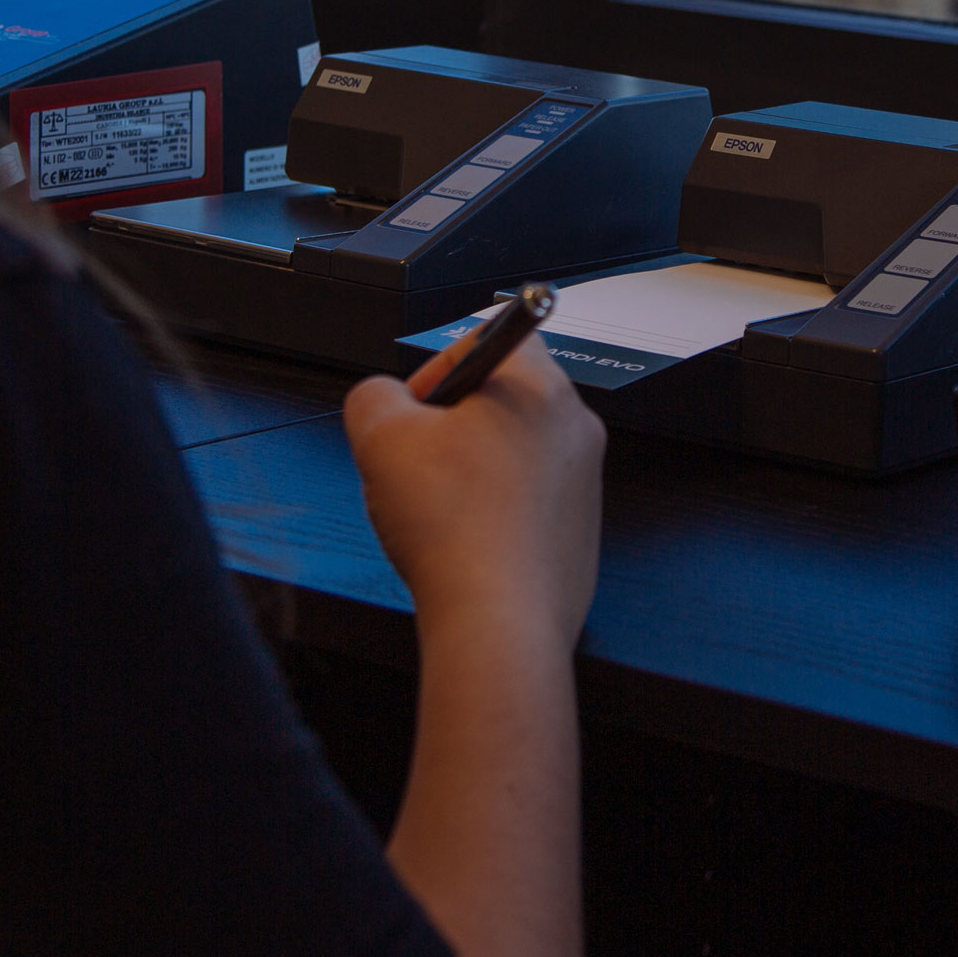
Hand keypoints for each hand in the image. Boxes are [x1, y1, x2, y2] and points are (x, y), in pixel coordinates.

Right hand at [343, 335, 604, 651]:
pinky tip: (466, 541)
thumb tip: (383, 399)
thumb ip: (373, 395)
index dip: (441, 366)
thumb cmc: (452, 529)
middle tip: (418, 462)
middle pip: (503, 399)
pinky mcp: (581, 530)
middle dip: (452, 423)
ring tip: (440, 510)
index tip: (417, 409)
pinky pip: (529, 501)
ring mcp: (584, 481)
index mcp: (539, 386)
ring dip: (472, 470)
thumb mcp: (379, 437)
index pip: (494, 337)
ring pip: (514, 452)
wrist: (497, 619)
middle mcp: (575, 427)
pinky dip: (496, 512)